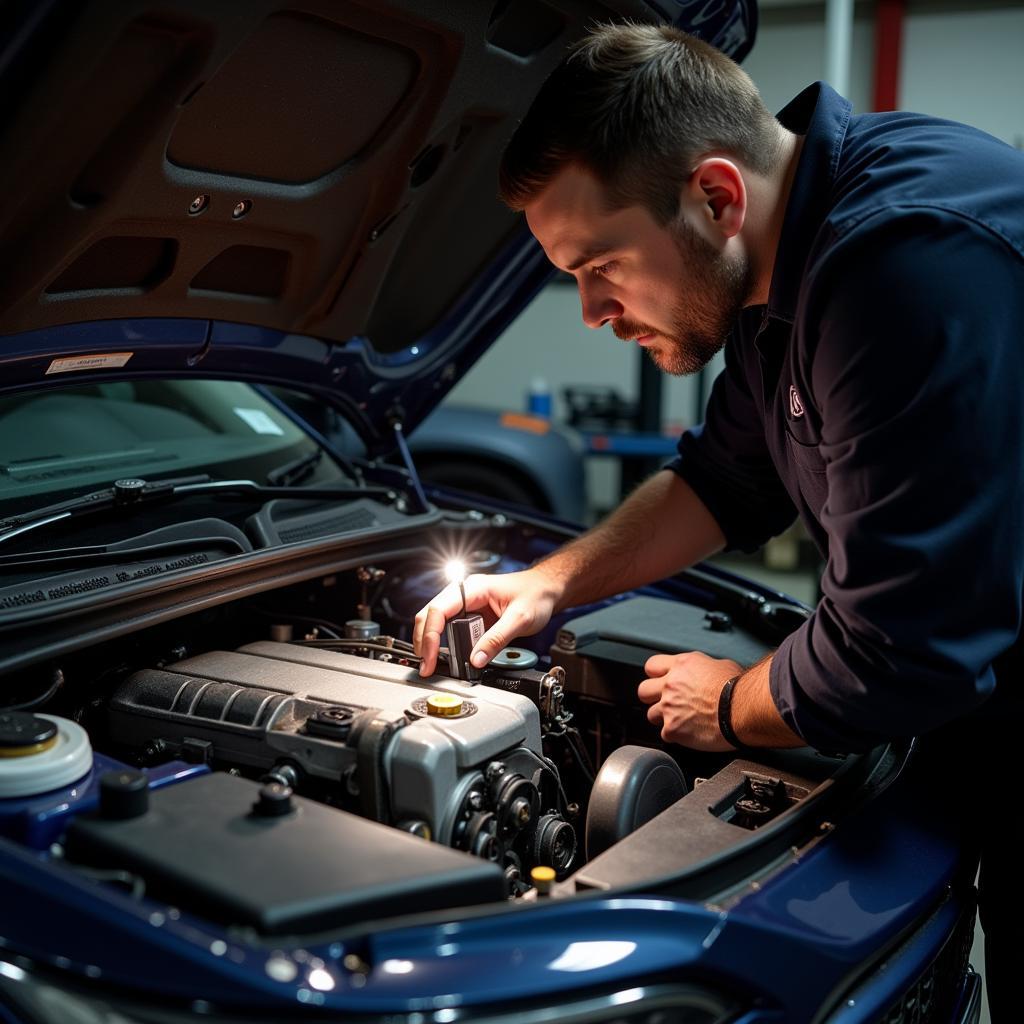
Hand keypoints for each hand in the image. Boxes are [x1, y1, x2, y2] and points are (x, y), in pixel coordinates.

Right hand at [413, 567, 562, 675]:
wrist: (547, 590)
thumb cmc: (536, 594)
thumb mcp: (520, 618)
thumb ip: (497, 640)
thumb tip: (475, 659)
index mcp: (474, 588)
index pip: (439, 609)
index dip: (430, 634)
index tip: (429, 656)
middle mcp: (466, 594)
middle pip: (431, 615)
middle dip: (425, 641)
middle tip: (426, 666)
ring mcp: (468, 605)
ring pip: (438, 623)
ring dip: (434, 643)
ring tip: (434, 665)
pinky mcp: (473, 617)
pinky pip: (453, 630)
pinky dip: (447, 644)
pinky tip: (447, 657)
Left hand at [637, 651, 742, 750]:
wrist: (742, 710)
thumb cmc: (738, 689)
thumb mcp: (720, 665)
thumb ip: (702, 669)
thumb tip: (703, 673)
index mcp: (682, 666)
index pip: (652, 666)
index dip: (656, 675)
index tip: (661, 681)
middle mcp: (671, 685)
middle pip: (643, 690)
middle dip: (652, 697)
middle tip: (666, 702)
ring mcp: (669, 707)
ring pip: (651, 715)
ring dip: (664, 719)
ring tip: (682, 720)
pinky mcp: (673, 728)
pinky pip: (666, 735)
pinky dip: (676, 736)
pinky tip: (690, 733)